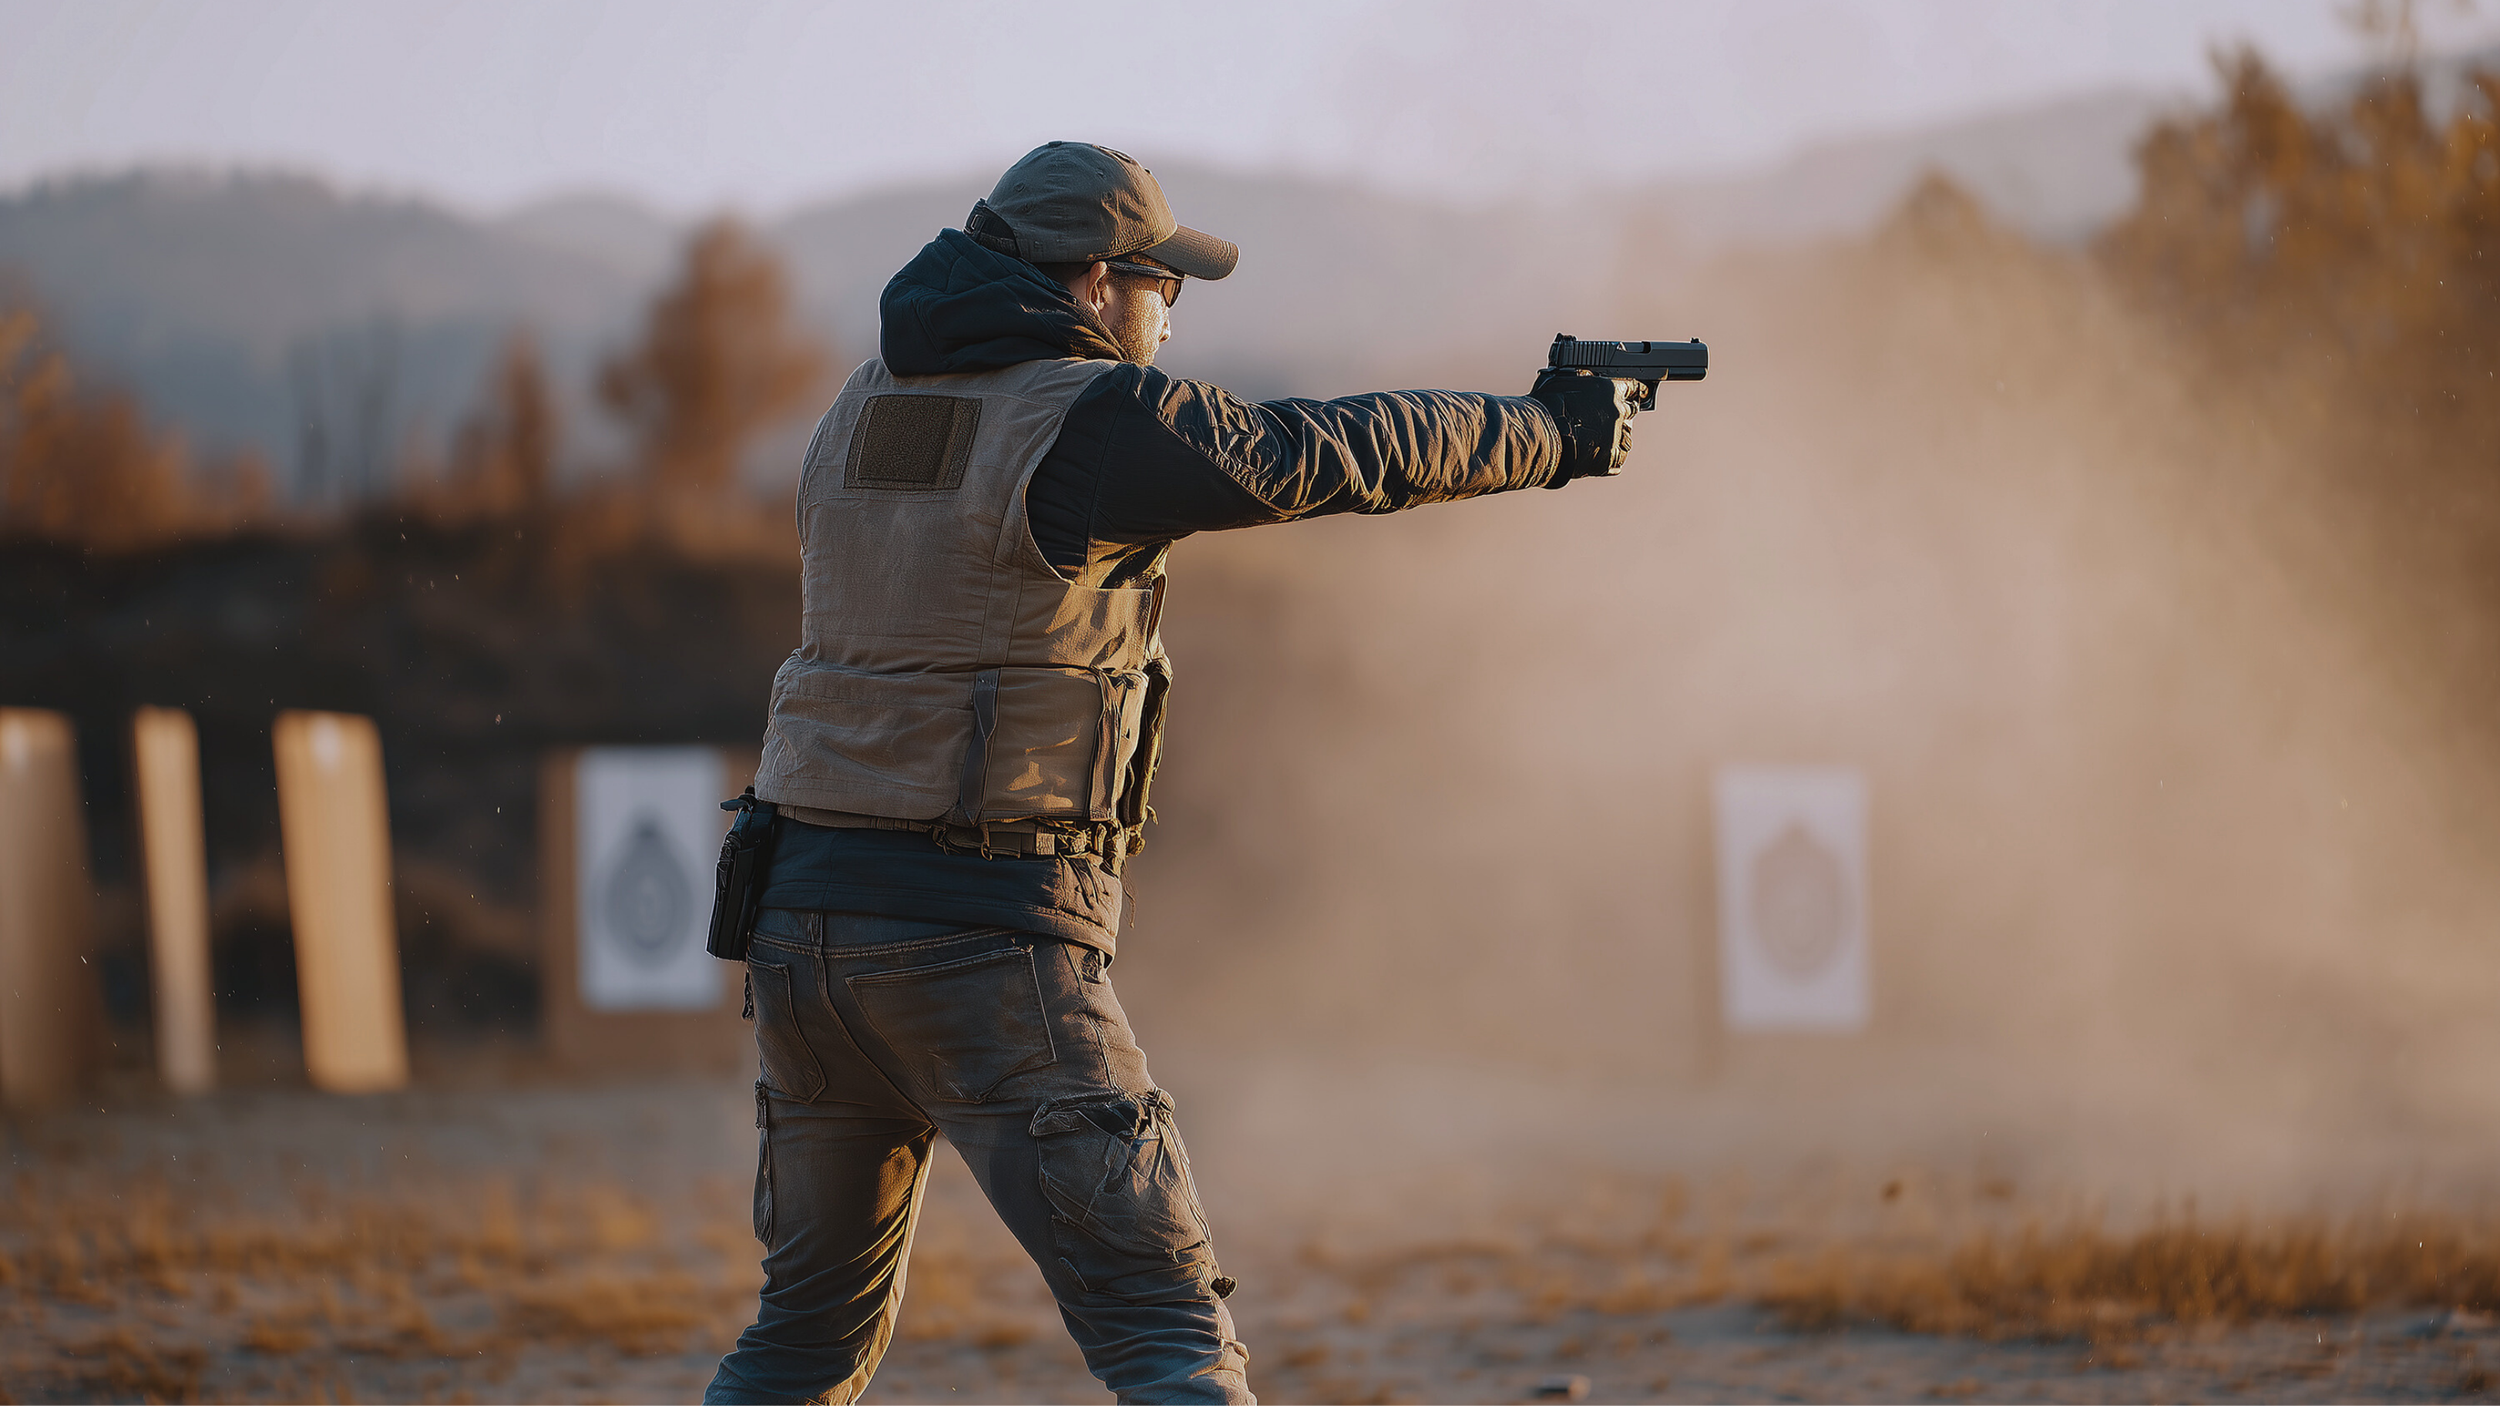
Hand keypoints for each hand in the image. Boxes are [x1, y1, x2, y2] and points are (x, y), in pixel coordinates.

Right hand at [1529, 368, 1636, 484]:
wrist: (1541, 438)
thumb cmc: (1547, 407)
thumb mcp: (1563, 380)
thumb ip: (1581, 378)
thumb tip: (1585, 376)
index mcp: (1610, 390)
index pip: (1634, 387)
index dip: (1634, 390)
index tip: (1637, 393)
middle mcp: (1618, 412)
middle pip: (1632, 411)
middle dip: (1623, 413)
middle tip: (1607, 417)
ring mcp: (1616, 437)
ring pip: (1627, 436)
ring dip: (1617, 436)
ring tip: (1599, 438)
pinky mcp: (1610, 459)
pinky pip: (1618, 459)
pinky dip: (1611, 457)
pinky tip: (1598, 454)